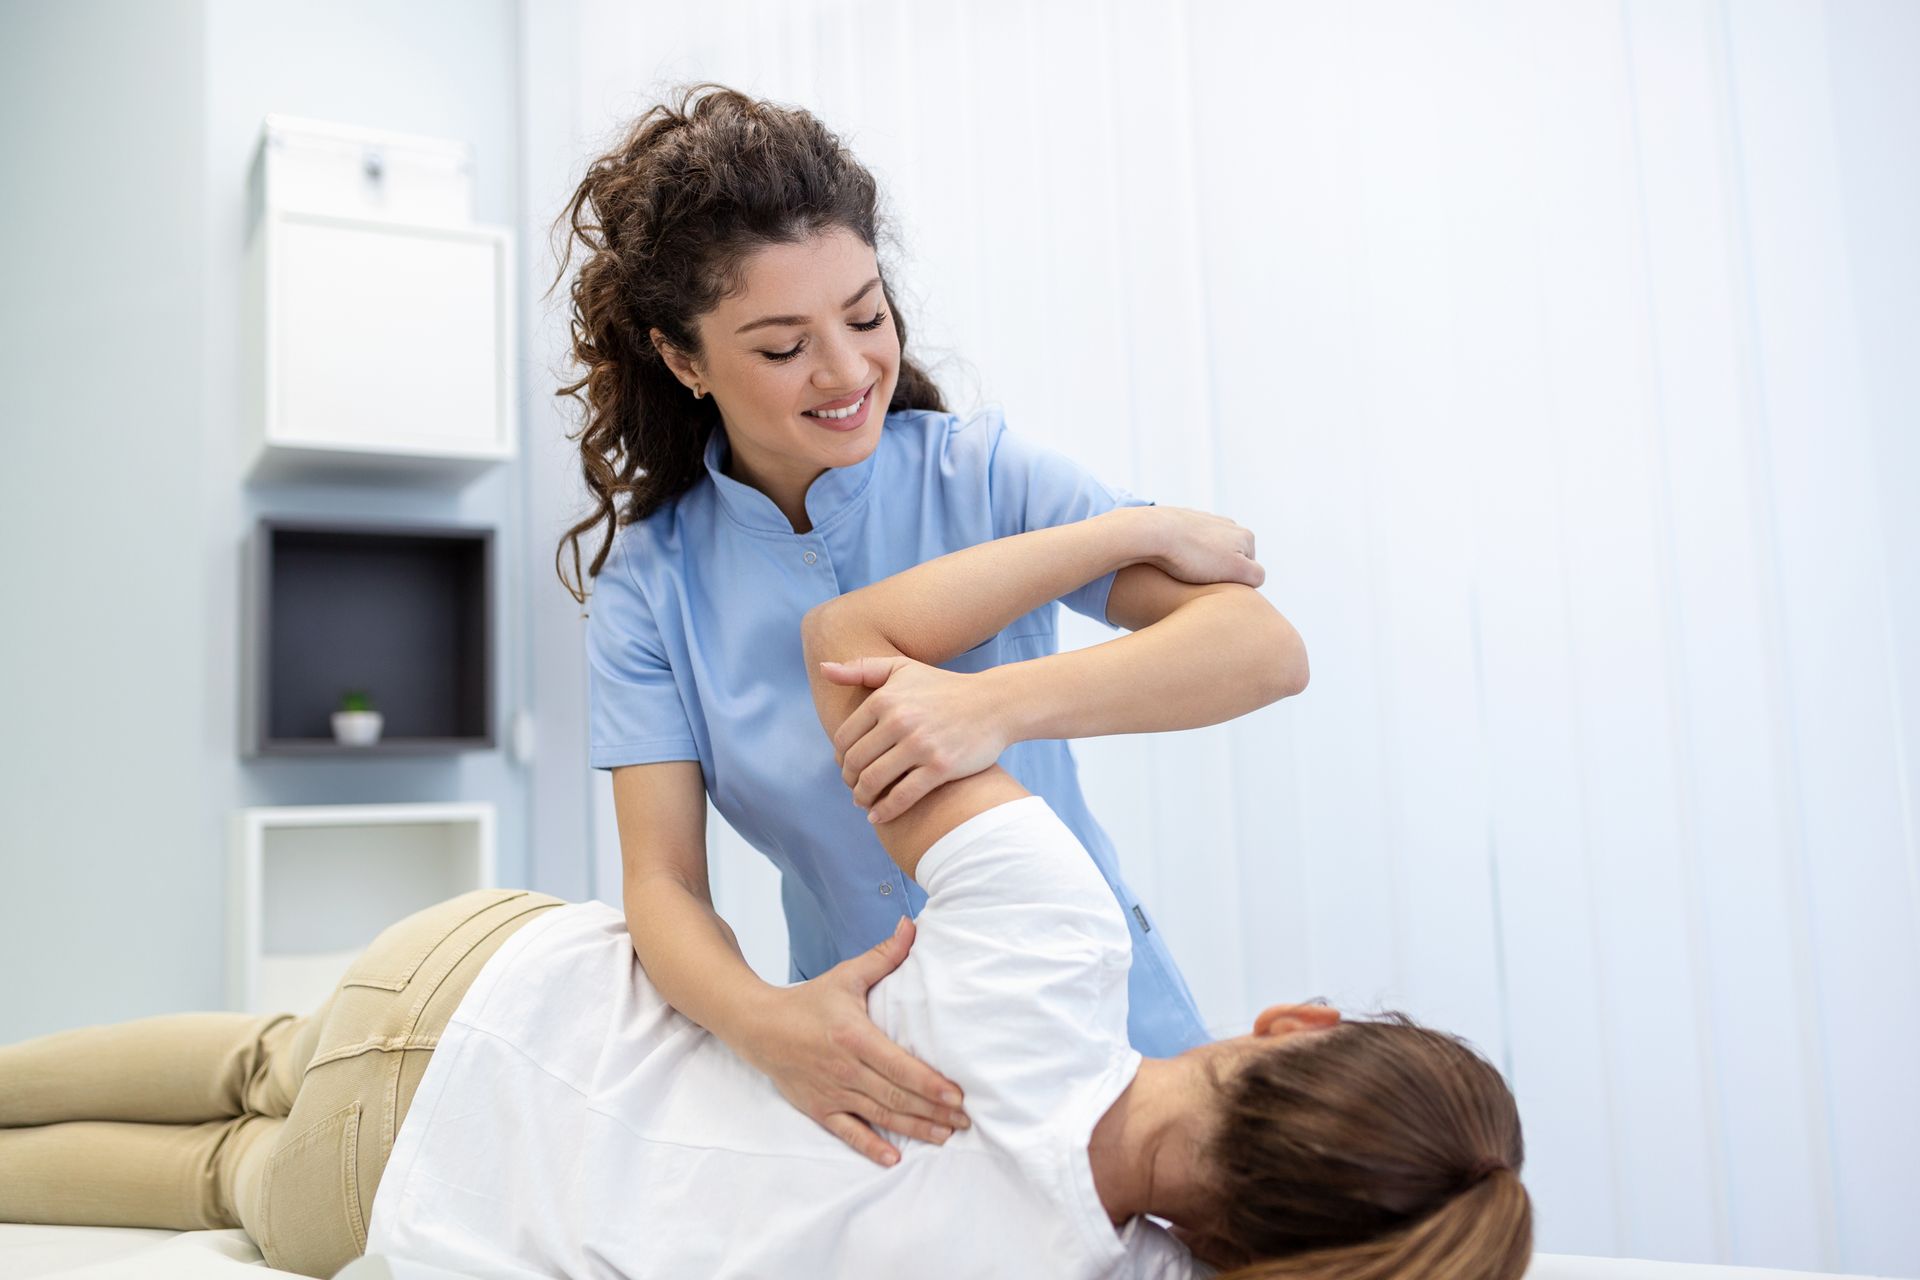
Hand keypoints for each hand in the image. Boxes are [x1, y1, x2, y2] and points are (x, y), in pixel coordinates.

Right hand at [739, 916, 970, 1165]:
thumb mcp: (846, 976)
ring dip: (915, 1128)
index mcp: (854, 1036)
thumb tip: (911, 926)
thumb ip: (883, 956)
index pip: (899, 1066)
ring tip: (945, 1134)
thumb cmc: (808, 1001)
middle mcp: (844, 1069)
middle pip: (896, 1096)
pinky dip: (871, 1147)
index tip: (957, 1095)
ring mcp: (832, 1092)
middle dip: (934, 1110)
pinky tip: (894, 1158)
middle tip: (965, 1120)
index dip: (930, 1083)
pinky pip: (848, 1133)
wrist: (759, 1026)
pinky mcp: (819, 1109)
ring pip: (880, 1116)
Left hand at [820, 657, 1010, 823]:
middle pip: (856, 762)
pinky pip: (902, 796)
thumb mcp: (902, 669)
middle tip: (854, 788)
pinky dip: (885, 810)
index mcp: (885, 699)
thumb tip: (824, 669)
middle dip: (850, 780)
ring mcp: (920, 745)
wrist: (994, 704)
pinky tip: (877, 816)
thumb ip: (861, 668)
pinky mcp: (940, 767)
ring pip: (874, 781)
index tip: (847, 767)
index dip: (842, 757)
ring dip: (862, 797)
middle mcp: (899, 721)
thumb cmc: (944, 687)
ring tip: (864, 802)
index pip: (845, 738)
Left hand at [1133, 505, 1264, 588]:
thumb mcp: (1236, 570)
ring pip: (1207, 555)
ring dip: (1199, 566)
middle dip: (1216, 574)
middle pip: (1228, 563)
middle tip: (1198, 581)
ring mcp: (1203, 522)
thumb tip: (1255, 577)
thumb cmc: (1193, 556)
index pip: (1250, 573)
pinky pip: (1187, 547)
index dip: (1232, 585)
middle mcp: (1228, 525)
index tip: (1214, 586)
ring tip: (1183, 573)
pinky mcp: (1179, 523)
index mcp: (1245, 535)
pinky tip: (1171, 562)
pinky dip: (1182, 556)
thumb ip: (1256, 575)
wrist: (1153, 532)